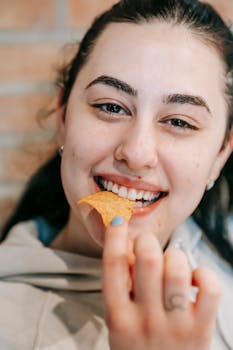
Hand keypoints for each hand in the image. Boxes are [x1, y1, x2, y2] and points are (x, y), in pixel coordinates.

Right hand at [102, 217, 220, 349]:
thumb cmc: (137, 349)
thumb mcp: (118, 323)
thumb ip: (121, 287)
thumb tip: (127, 246)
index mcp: (118, 317)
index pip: (112, 266)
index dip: (114, 236)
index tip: (118, 219)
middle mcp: (145, 320)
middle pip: (149, 259)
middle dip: (148, 241)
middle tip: (148, 244)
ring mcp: (175, 326)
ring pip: (179, 268)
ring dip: (175, 256)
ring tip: (172, 265)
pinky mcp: (201, 330)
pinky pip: (210, 287)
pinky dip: (204, 273)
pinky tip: (195, 279)